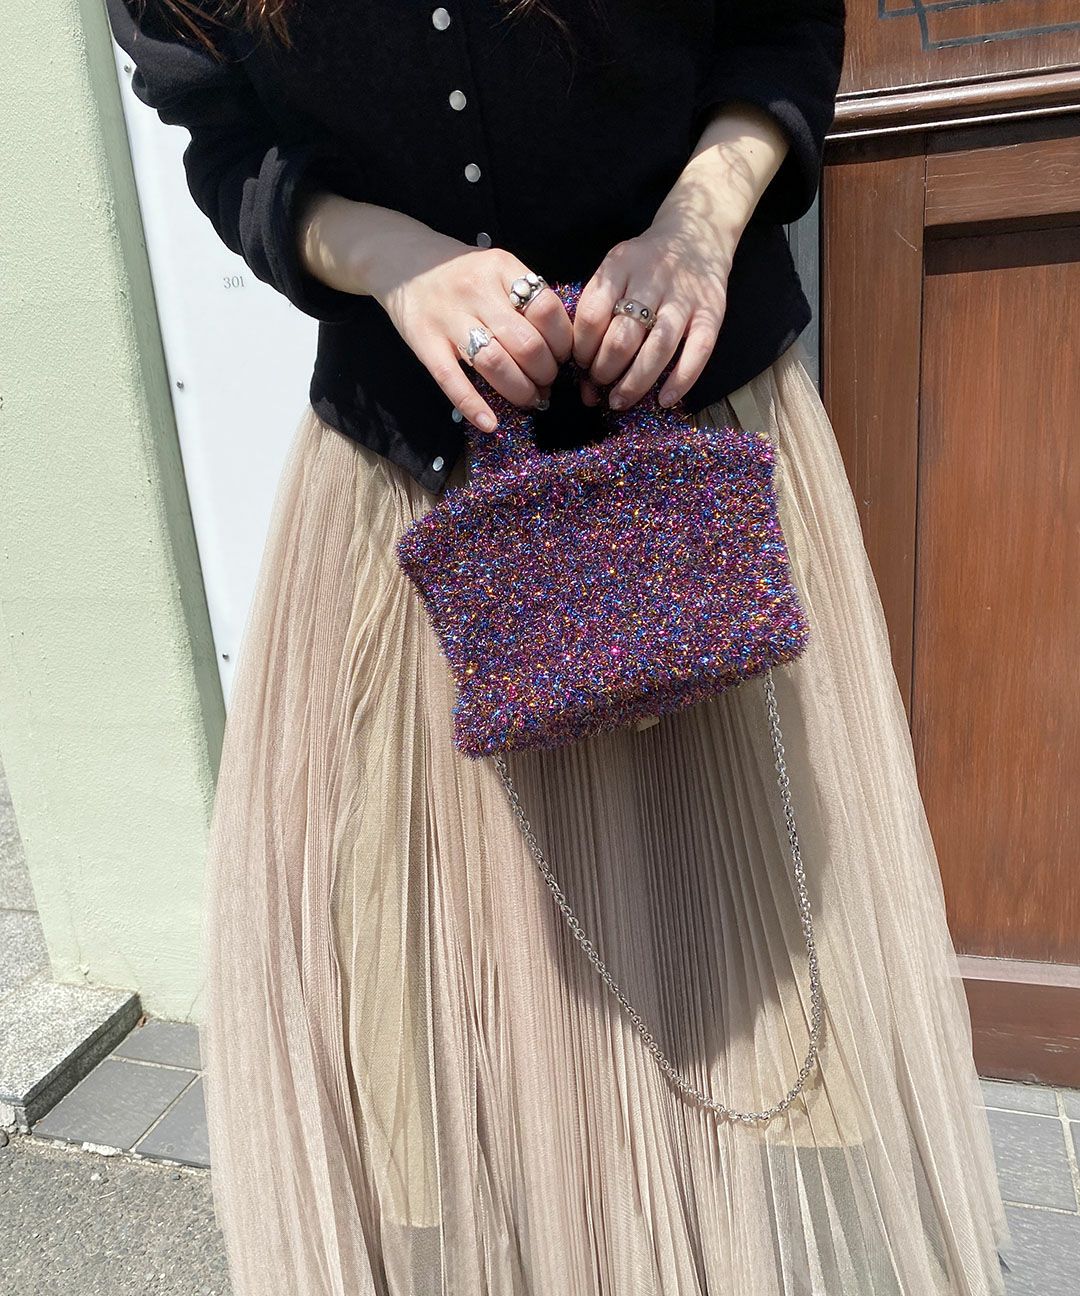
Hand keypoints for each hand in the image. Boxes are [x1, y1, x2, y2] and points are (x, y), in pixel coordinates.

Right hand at [366, 228, 573, 432]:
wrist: (400, 260)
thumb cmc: (459, 272)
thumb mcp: (496, 268)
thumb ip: (524, 297)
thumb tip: (561, 344)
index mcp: (501, 268)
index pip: (547, 310)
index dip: (562, 342)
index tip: (562, 357)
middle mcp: (476, 291)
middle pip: (526, 343)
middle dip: (545, 373)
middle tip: (545, 383)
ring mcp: (448, 318)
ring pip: (495, 364)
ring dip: (519, 391)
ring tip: (528, 399)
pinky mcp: (425, 343)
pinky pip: (452, 381)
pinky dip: (474, 406)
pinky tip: (490, 424)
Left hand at [571, 212, 737, 411]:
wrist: (698, 234)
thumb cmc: (646, 265)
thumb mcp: (616, 270)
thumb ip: (598, 309)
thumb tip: (580, 368)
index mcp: (621, 265)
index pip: (593, 315)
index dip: (582, 348)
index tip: (581, 365)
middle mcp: (654, 279)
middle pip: (623, 336)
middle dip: (604, 370)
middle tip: (598, 385)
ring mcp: (686, 297)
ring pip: (658, 348)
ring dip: (635, 382)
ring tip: (619, 400)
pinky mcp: (712, 312)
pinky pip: (698, 352)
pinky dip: (681, 381)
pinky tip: (664, 401)